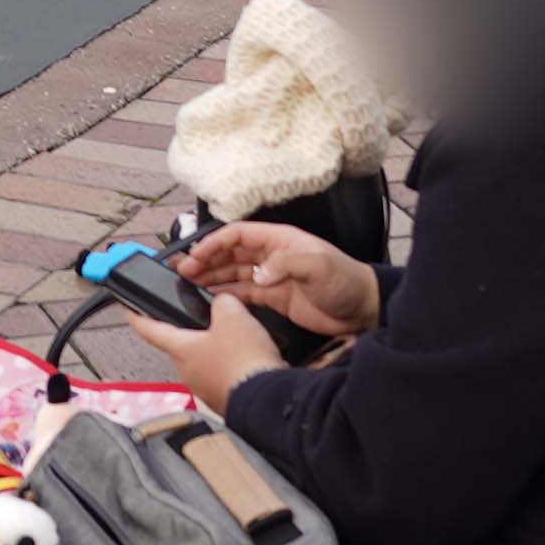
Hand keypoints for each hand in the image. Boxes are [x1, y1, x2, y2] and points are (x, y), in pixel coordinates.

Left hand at [141, 290, 285, 406]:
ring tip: (234, 337)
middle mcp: (187, 371)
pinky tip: (246, 358)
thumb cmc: (243, 362)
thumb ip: (222, 302)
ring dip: (214, 349)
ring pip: (203, 360)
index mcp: (181, 350)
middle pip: (181, 345)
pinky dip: (230, 365)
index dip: (136, 317)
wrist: (266, 399)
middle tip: (202, 317)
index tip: (126, 310)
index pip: (150, 330)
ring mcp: (205, 388)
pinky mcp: (224, 397)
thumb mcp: (233, 315)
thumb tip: (223, 303)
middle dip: (190, 331)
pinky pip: (222, 375)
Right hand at [178, 221, 377, 337]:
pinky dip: (225, 295)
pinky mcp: (274, 298)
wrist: (362, 310)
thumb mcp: (317, 264)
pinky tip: (209, 299)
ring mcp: (271, 277)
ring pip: (233, 273)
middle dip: (206, 260)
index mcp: (279, 240)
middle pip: (231, 254)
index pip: (238, 235)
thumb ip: (286, 263)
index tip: (195, 256)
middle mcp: (271, 255)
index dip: (214, 243)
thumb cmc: (344, 280)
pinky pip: (243, 293)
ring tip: (187, 284)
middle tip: (182, 271)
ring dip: (211, 277)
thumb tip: (257, 273)